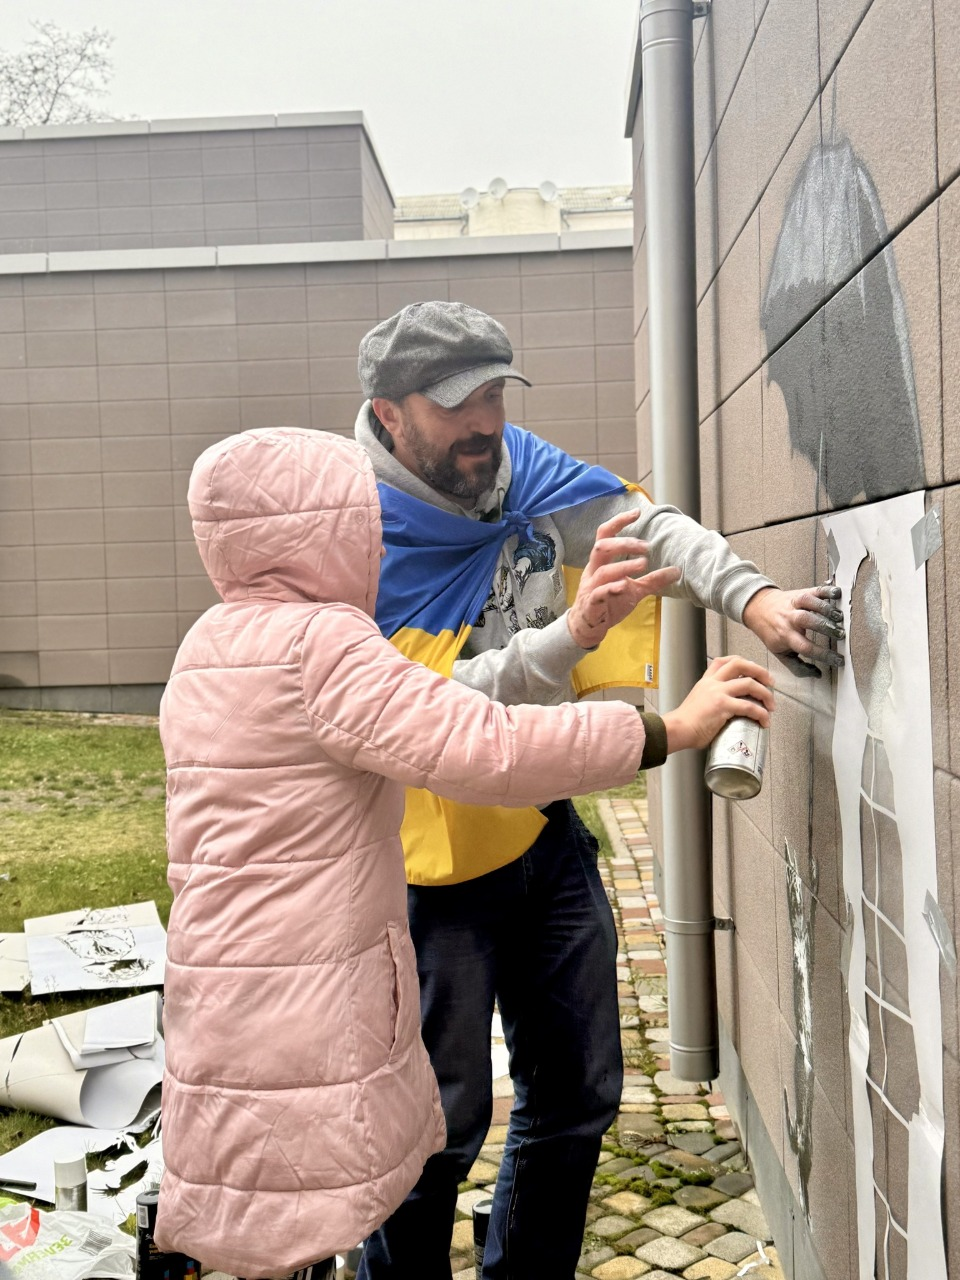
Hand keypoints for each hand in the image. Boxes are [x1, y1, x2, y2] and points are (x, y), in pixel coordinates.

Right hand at [566, 510, 681, 648]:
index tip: (636, 513)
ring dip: (624, 565)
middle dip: (624, 543)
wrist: (588, 626)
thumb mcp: (634, 589)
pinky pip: (598, 593)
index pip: (605, 535)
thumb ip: (653, 579)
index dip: (618, 521)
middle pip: (602, 547)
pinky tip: (623, 586)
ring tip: (644, 564)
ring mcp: (591, 587)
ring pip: (604, 571)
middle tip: (646, 546)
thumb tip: (678, 570)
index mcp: (601, 562)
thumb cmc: (609, 602)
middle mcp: (594, 571)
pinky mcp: (592, 604)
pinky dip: (610, 588)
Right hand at [663, 655, 774, 753]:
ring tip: (771, 705)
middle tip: (770, 682)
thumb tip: (725, 710)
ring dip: (765, 694)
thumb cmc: (685, 723)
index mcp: (706, 682)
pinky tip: (764, 721)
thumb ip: (710, 700)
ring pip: (749, 684)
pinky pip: (749, 707)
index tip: (753, 669)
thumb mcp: (697, 702)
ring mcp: (718, 693)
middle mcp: (713, 683)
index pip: (724, 661)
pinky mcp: (723, 706)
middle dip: (760, 671)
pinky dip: (761, 714)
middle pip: (740, 665)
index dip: (742, 662)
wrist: (677, 729)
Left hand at [741, 584, 844, 676]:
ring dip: (826, 609)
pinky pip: (813, 591)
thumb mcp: (780, 653)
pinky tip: (837, 593)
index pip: (806, 647)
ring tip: (840, 617)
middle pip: (807, 621)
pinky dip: (826, 590)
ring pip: (809, 603)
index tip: (839, 660)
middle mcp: (789, 619)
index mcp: (785, 636)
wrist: (759, 609)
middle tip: (841, 634)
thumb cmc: (772, 633)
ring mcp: (794, 604)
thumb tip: (817, 675)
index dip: (823, 655)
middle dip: (825, 627)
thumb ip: (798, 666)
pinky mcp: (800, 593)